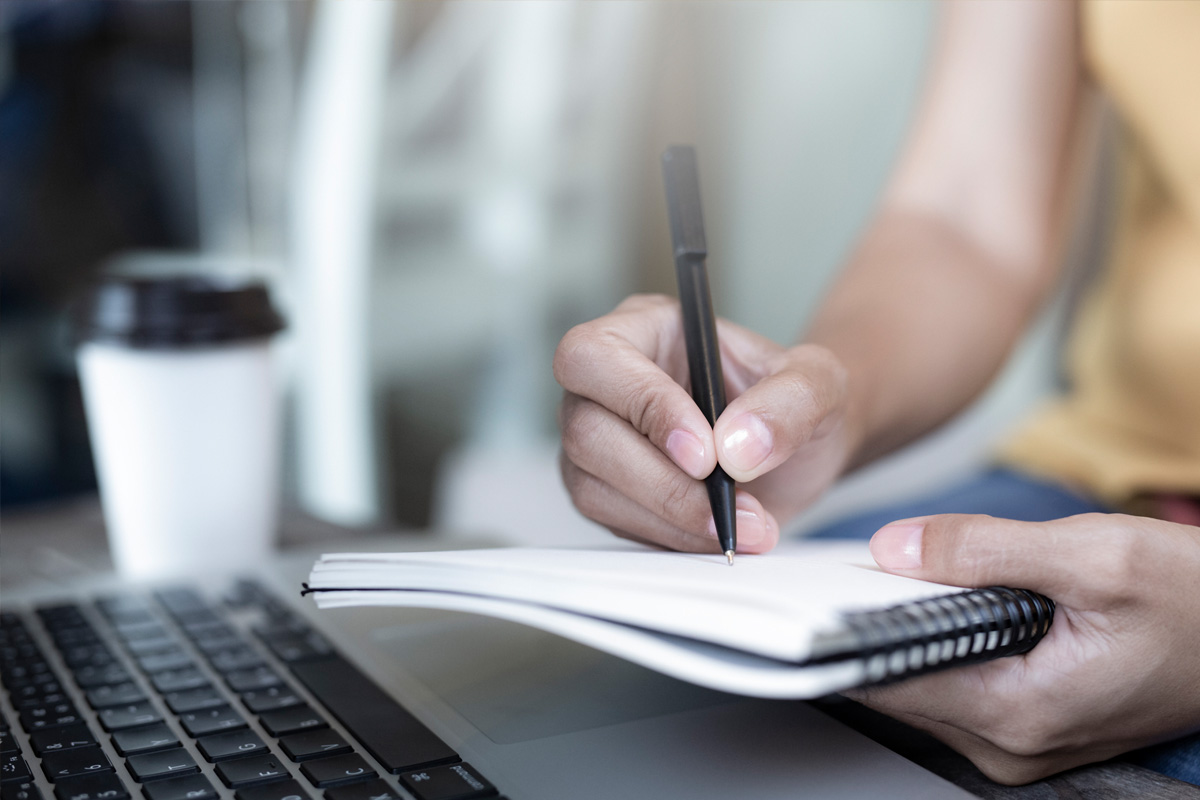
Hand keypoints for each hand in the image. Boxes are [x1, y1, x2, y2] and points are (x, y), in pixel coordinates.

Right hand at [554, 294, 852, 552]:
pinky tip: (721, 531)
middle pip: (585, 429)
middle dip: (660, 480)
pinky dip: (671, 536)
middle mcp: (606, 382)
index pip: (596, 355)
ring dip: (670, 516)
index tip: (705, 454)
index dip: (641, 403)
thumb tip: (736, 446)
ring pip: (592, 485)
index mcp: (645, 329)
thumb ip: (790, 402)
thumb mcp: (819, 384)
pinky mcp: (605, 490)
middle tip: (727, 505)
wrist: (797, 455)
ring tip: (747, 524)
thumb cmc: (794, 402)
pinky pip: (614, 522)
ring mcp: (597, 439)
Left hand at [853, 512, 1199, 784]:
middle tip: (853, 569)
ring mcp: (1017, 742)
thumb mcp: (1094, 554)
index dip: (845, 631)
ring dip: (905, 632)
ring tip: (897, 576)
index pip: (891, 679)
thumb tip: (895, 548)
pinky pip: (954, 686)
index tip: (810, 594)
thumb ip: (984, 549)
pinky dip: (937, 643)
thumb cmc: (1195, 601)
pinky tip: (938, 601)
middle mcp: (1010, 743)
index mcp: (1020, 711)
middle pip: (899, 684)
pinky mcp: (1025, 726)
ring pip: (923, 685)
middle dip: (871, 625)